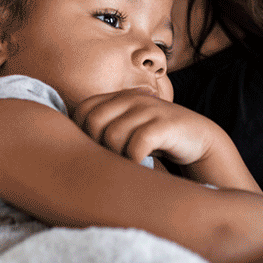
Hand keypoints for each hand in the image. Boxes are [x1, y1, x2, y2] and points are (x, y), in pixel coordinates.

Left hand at [72, 89, 225, 166]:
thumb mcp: (127, 129)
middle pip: (94, 122)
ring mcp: (149, 109)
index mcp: (118, 98)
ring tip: (129, 163)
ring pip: (113, 135)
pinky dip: (136, 160)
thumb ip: (102, 129)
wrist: (196, 138)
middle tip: (113, 160)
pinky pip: (137, 145)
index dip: (82, 133)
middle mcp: (131, 98)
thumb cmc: (153, 139)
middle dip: (98, 146)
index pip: (83, 110)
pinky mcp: (165, 124)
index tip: (95, 151)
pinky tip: (142, 165)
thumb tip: (67, 148)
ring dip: (118, 156)